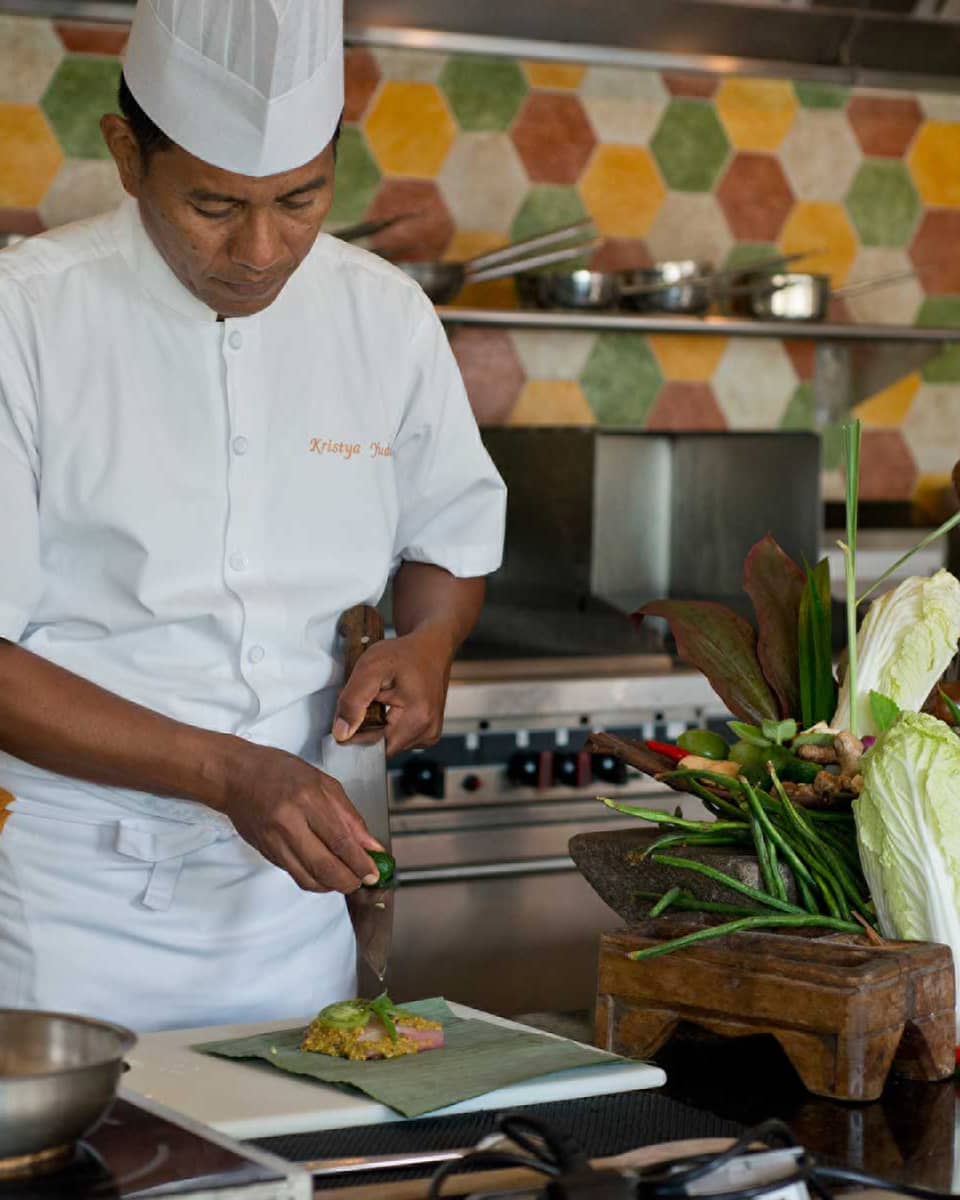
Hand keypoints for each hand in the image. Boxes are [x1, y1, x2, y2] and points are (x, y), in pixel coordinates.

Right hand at [222, 742, 383, 892]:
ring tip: (347, 878)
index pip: (340, 840)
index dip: (360, 862)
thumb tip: (371, 846)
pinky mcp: (267, 853)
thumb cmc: (281, 772)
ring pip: (309, 879)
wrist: (236, 777)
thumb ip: (350, 817)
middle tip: (363, 880)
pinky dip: (315, 880)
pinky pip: (296, 875)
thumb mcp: (324, 783)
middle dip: (349, 881)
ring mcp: (275, 841)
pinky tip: (326, 873)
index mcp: (308, 799)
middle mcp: (289, 823)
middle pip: (325, 867)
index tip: (374, 873)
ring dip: (332, 886)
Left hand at [332, 625, 453, 754]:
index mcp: (417, 719)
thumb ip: (353, 700)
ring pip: (390, 743)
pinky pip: (401, 738)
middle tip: (371, 698)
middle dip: (369, 726)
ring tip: (383, 700)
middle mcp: (428, 732)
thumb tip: (341, 733)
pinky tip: (393, 706)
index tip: (353, 708)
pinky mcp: (429, 733)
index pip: (373, 746)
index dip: (356, 731)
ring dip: (380, 725)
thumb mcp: (370, 668)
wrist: (431, 647)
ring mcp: (431, 734)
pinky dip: (391, 725)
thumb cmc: (404, 654)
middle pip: (382, 746)